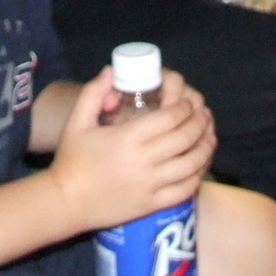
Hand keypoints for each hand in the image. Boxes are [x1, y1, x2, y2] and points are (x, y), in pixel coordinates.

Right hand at [49, 68, 215, 232]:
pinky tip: (199, 166)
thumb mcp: (76, 121)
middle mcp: (142, 161)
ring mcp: (149, 185)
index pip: (169, 118)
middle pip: (185, 138)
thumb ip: (93, 92)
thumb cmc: (71, 159)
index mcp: (127, 138)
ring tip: (209, 137)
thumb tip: (111, 70)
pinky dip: (197, 177)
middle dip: (200, 123)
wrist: (66, 202)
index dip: (185, 107)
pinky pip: (184, 191)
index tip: (188, 103)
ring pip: (191, 165)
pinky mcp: (151, 205)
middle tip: (204, 115)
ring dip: (205, 148)